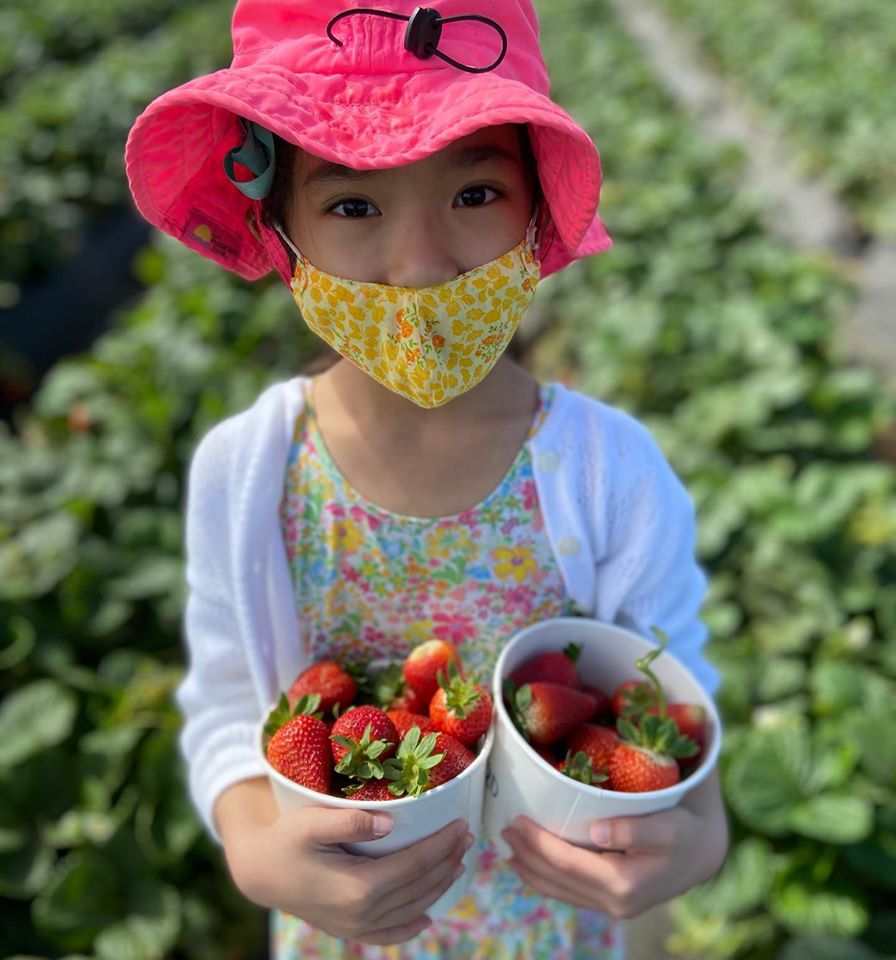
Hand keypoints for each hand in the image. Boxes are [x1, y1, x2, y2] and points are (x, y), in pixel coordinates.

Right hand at [218, 782, 472, 944]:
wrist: (260, 872)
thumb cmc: (286, 839)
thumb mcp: (312, 821)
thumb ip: (350, 820)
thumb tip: (388, 822)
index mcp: (358, 888)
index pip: (415, 865)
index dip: (442, 845)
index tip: (461, 824)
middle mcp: (362, 915)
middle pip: (419, 887)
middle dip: (447, 860)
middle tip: (467, 836)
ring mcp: (357, 928)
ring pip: (412, 909)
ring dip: (439, 885)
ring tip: (457, 861)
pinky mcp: (350, 931)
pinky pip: (391, 934)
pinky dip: (413, 924)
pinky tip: (427, 912)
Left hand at [501, 767, 728, 918]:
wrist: (706, 852)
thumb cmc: (686, 830)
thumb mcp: (667, 825)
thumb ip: (633, 828)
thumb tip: (597, 832)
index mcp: (624, 885)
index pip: (568, 864)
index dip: (539, 844)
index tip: (516, 822)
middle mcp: (615, 903)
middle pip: (558, 880)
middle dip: (527, 855)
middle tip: (502, 829)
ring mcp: (614, 906)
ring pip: (561, 891)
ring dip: (531, 870)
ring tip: (508, 848)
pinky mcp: (614, 901)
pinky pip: (571, 893)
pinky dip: (547, 879)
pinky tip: (532, 866)